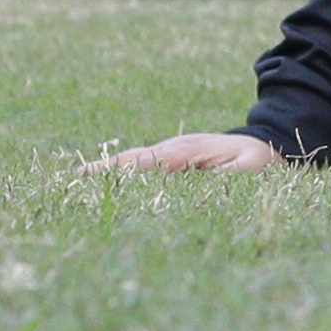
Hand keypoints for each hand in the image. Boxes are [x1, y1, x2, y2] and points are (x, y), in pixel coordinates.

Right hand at [89, 129, 290, 174]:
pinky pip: (136, 167)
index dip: (122, 173)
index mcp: (185, 151)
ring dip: (102, 172)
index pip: (147, 163)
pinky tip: (93, 187)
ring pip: (128, 162)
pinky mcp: (165, 161)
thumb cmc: (257, 160)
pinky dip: (115, 174)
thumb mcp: (249, 168)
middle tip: (68, 184)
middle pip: (129, 161)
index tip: (94, 182)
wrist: (262, 143)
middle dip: (101, 171)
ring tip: (70, 185)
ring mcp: (165, 153)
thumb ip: (225, 177)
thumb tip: (199, 185)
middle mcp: (170, 149)